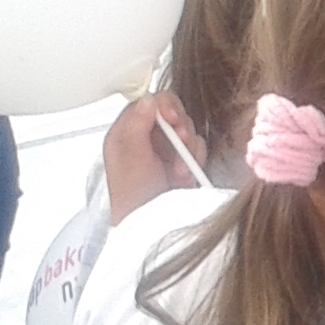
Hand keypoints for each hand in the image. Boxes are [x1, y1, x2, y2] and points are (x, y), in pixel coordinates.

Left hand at [105, 93, 207, 223]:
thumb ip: (137, 125)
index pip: (148, 103)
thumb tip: (149, 99)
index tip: (172, 117)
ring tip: (178, 170)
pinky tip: (185, 176)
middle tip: (181, 140)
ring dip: (187, 147)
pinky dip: (195, 159)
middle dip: (180, 127)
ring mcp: (166, 150)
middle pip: (172, 113)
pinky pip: (198, 147)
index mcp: (127, 132)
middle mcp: (146, 138)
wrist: (152, 225)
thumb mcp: (131, 157)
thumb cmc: (133, 196)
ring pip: (187, 130)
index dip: (163, 105)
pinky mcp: (183, 162)